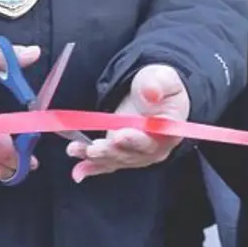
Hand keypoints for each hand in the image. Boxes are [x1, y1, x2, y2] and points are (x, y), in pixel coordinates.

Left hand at [66, 65, 187, 182]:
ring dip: (97, 156)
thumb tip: (151, 93)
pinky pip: (106, 163)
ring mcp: (136, 154)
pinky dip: (90, 167)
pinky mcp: (120, 154)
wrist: (150, 94)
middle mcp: (154, 148)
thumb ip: (159, 84)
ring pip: (117, 159)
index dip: (139, 140)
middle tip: (95, 147)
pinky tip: (77, 170)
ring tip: (78, 149)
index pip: (157, 139)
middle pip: (134, 154)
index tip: (121, 135)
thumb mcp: (162, 77)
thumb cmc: (159, 86)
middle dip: (113, 151)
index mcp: (169, 130)